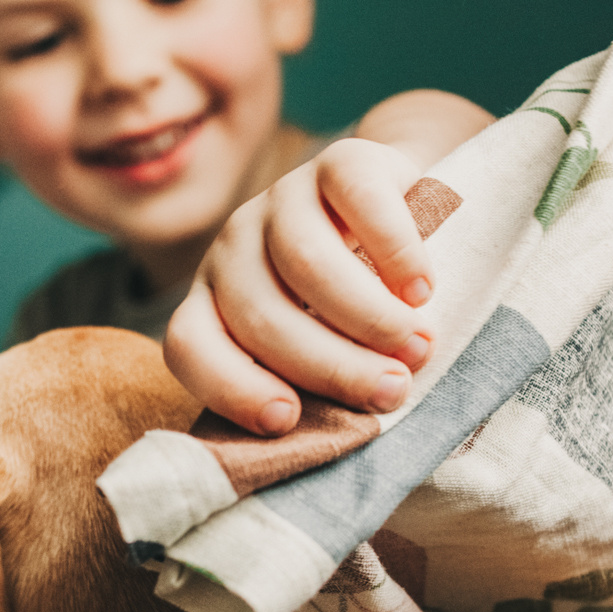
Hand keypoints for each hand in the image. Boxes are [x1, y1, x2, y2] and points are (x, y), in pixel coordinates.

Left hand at [165, 138, 436, 434]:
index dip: (231, 387)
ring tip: (418, 349)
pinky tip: (422, 289)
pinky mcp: (340, 161)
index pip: (190, 345)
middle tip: (392, 392)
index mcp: (215, 303)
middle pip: (258, 313)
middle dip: (328, 363)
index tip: (287, 420)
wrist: (406, 208)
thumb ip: (316, 391)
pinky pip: (358, 202)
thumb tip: (333, 449)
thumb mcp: (329, 350)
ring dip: (365, 315)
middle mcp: (235, 249)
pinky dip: (394, 251)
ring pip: (302, 260)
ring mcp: (282, 200)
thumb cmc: (365, 307)